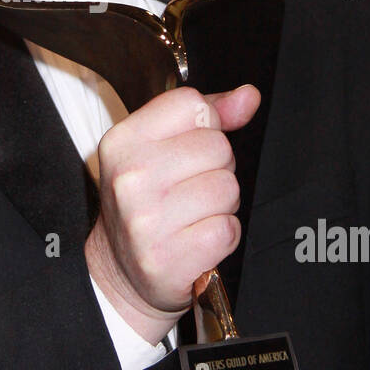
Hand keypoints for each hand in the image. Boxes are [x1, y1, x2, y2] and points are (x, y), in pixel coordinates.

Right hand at [85, 84, 260, 342]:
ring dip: (222, 205)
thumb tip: (248, 96)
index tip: (190, 148)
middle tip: (191, 189)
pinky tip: (198, 239)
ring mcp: (145, 221)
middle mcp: (129, 178)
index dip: (207, 125)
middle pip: (217, 147)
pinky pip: (228, 229)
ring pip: (227, 188)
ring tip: (194, 215)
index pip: (192, 105)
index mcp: (122, 142)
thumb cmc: (144, 203)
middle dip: (217, 168)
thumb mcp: (159, 149)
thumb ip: (206, 116)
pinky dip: (223, 236)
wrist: (120, 272)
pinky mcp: (168, 259)